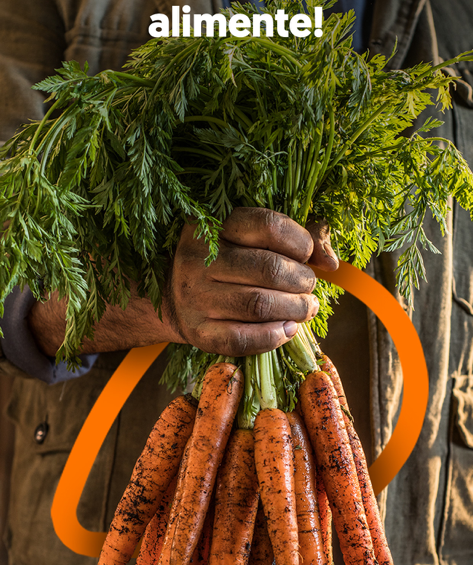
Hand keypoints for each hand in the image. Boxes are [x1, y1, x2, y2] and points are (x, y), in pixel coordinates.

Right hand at [167, 208, 338, 355]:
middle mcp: (197, 259)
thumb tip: (331, 262)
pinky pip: (243, 339)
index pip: (268, 225)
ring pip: (259, 305)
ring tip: (306, 308)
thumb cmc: (222, 263)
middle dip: (302, 281)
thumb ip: (295, 238)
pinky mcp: (197, 332)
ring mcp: (194, 297)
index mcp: (211, 225)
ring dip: (295, 309)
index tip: (308, 254)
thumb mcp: (247, 239)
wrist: (170, 297)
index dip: (301, 242)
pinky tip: (287, 330)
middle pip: (269, 269)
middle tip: (309, 287)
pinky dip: (273, 337)